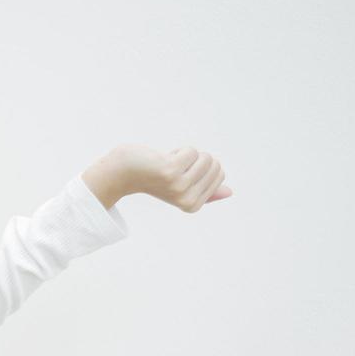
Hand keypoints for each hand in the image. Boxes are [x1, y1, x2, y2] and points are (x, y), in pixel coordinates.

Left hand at [114, 144, 231, 211]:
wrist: (125, 172)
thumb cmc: (154, 177)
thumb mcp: (183, 186)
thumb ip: (205, 189)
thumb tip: (229, 192)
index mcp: (192, 205)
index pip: (220, 173)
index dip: (202, 166)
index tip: (182, 174)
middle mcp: (187, 199)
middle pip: (214, 164)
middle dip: (196, 159)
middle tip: (173, 168)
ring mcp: (179, 186)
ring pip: (204, 157)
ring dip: (186, 154)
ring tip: (168, 163)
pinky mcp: (171, 172)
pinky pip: (191, 151)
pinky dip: (178, 150)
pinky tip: (162, 159)